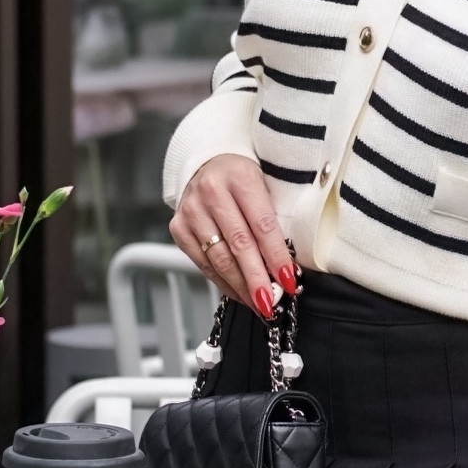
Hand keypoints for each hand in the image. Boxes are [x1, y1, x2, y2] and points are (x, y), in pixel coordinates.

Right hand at [171, 155, 297, 318]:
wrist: (207, 164)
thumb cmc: (243, 178)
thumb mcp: (266, 185)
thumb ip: (276, 219)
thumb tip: (288, 266)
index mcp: (240, 177)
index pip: (263, 225)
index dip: (277, 257)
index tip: (289, 280)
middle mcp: (211, 192)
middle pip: (239, 245)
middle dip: (257, 279)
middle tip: (271, 302)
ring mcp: (192, 211)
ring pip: (219, 258)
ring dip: (241, 286)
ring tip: (258, 303)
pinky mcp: (178, 227)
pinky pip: (203, 263)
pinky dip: (223, 282)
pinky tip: (239, 292)